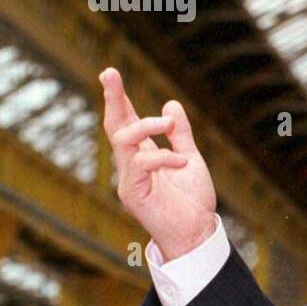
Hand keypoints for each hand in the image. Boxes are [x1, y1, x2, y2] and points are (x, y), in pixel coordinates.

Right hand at [100, 67, 217, 260]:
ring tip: (167, 123)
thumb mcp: (190, 159)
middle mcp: (131, 165)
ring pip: (122, 140)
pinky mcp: (133, 193)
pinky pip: (140, 164)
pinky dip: (162, 157)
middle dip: (112, 99)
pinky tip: (181, 162)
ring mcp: (129, 179)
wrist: (197, 232)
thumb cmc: (192, 201)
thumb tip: (170, 104)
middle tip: (109, 73)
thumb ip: (180, 135)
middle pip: (115, 126)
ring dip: (145, 126)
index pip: (126, 122)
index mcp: (143, 155)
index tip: (111, 74)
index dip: (118, 99)